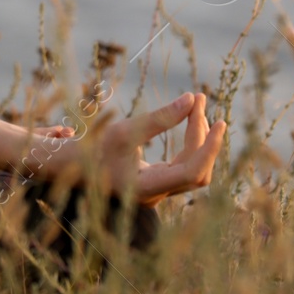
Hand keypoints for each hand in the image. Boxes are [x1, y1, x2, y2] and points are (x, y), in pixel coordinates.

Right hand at [54, 92, 224, 204]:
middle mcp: (158, 194)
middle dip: (204, 136)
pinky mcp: (158, 181)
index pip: (193, 172)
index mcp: (148, 188)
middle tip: (200, 101)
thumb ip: (159, 118)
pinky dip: (190, 142)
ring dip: (199, 137)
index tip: (219, 121)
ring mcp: (160, 190)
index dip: (210, 148)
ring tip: (196, 106)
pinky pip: (185, 164)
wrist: (74, 167)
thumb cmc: (94, 148)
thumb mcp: (124, 130)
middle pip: (198, 170)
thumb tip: (192, 99)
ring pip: (194, 168)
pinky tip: (188, 119)